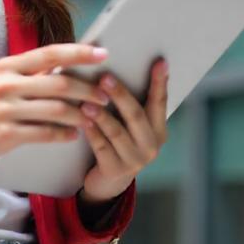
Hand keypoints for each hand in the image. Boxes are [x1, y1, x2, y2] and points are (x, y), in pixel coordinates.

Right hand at [0, 43, 111, 170]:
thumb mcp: (0, 82)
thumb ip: (30, 74)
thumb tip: (66, 66)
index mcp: (7, 66)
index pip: (50, 54)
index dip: (79, 53)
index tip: (103, 54)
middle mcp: (7, 84)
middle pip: (60, 83)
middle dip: (88, 90)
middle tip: (105, 96)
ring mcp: (6, 110)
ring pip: (57, 110)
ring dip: (81, 115)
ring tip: (93, 118)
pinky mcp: (6, 135)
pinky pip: (46, 133)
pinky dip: (64, 134)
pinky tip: (73, 134)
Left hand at [77, 58, 168, 201]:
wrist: (109, 182)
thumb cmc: (118, 142)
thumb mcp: (130, 126)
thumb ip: (129, 104)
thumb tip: (117, 66)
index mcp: (159, 130)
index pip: (160, 102)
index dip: (160, 82)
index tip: (160, 61)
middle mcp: (152, 145)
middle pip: (136, 115)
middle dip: (120, 94)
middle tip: (105, 77)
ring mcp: (135, 160)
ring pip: (117, 132)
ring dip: (101, 114)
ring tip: (87, 101)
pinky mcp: (115, 170)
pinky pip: (102, 147)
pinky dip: (92, 132)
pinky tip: (82, 121)